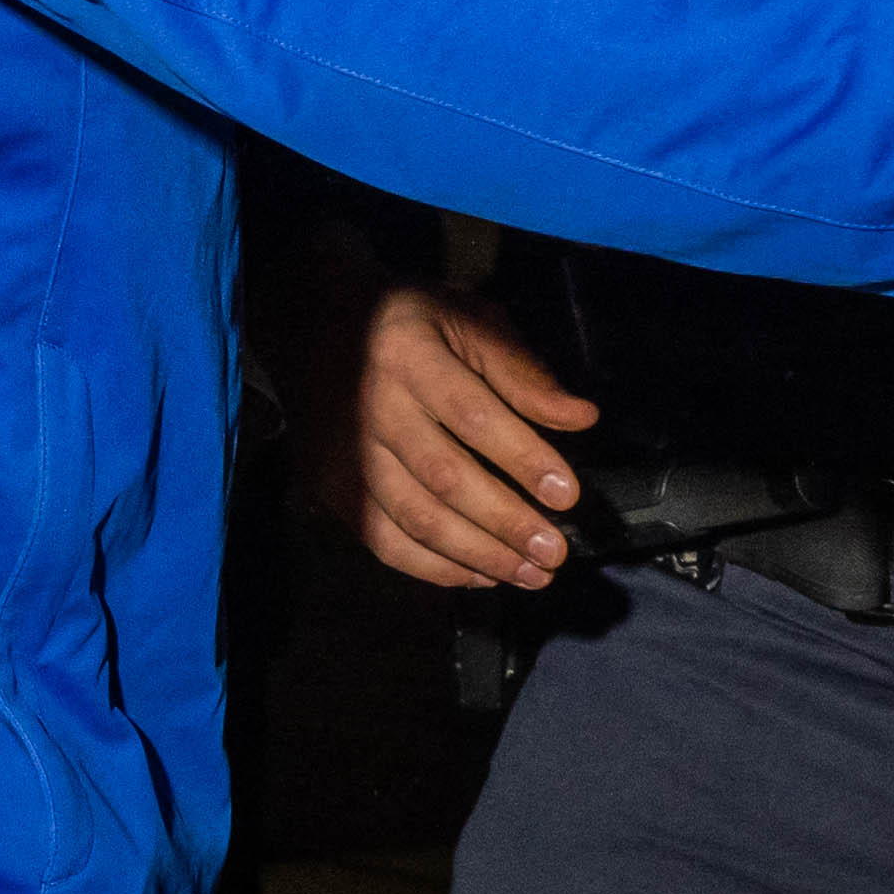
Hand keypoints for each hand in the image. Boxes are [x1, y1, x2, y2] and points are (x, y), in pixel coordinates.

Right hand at [345, 280, 590, 591]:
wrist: (313, 322)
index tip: (567, 495)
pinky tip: (481, 575)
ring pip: (414, 518)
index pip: (473, 415)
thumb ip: (521, 370)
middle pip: (443, 476)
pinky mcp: (332, 487)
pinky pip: (384, 541)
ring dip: (478, 555)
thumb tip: (580, 419)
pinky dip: (435, 568)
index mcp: (409, 354)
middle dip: (505, 522)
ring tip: (531, 575)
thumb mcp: (467, 318)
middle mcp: (371, 407)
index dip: (523, 459)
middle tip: (555, 553)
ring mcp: (346, 454)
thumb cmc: (410, 322)